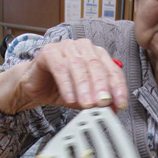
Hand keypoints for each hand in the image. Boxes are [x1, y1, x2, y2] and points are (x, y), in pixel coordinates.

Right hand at [0, 39, 127, 114]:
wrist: (36, 85)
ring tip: (87, 104)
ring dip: (84, 88)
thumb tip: (114, 111)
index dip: (118, 89)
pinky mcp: (50, 51)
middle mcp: (85, 48)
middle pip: (97, 67)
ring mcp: (67, 47)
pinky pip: (60, 68)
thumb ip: (100, 102)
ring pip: (79, 66)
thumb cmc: (62, 89)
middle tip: (102, 104)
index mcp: (98, 56)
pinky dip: (66, 85)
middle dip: (101, 88)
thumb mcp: (85, 99)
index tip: (120, 104)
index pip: (113, 71)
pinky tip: (70, 98)